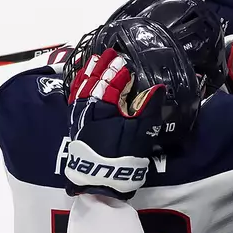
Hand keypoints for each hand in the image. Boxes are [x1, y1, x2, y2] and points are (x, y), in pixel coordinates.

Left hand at [65, 48, 162, 196]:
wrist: (98, 178)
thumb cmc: (121, 156)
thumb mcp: (139, 132)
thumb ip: (148, 109)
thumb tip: (158, 89)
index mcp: (105, 106)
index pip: (112, 83)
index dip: (118, 71)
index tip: (124, 60)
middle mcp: (89, 107)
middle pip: (95, 81)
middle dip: (102, 67)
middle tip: (110, 54)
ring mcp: (80, 114)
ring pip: (82, 87)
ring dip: (88, 73)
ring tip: (93, 61)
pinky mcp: (75, 123)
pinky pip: (74, 98)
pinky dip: (77, 87)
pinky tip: (81, 82)